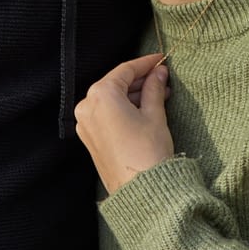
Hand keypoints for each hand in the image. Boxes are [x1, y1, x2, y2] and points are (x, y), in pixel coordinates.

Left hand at [75, 53, 173, 193]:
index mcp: (101, 95)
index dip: (145, 63)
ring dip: (133, 96)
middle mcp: (87, 106)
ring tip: (160, 95)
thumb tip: (158, 73)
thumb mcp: (154, 114)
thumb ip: (154, 89)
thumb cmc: (148, 151)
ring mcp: (85, 124)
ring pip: (110, 100)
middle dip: (140, 81)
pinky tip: (144, 109)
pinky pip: (106, 115)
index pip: (125, 70)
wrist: (140, 190)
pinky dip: (123, 109)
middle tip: (163, 79)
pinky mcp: (89, 138)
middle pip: (115, 84)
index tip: (161, 59)